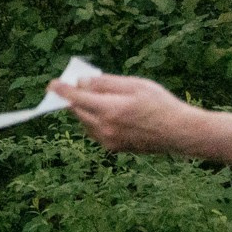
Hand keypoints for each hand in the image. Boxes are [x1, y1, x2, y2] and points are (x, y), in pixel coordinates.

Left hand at [50, 74, 199, 154]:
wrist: (180, 132)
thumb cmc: (160, 104)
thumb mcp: (134, 85)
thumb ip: (105, 84)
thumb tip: (81, 82)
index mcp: (109, 110)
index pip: (76, 98)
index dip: (62, 90)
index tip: (52, 84)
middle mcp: (105, 128)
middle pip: (78, 111)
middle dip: (74, 98)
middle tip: (75, 87)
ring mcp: (109, 141)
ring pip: (85, 122)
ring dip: (85, 110)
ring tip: (95, 98)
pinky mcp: (114, 148)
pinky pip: (95, 132)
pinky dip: (94, 121)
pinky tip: (106, 112)